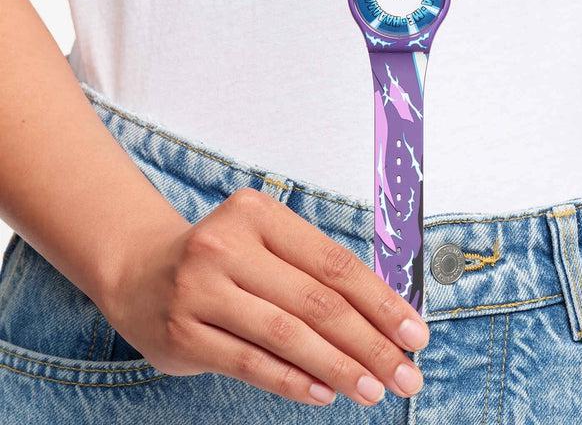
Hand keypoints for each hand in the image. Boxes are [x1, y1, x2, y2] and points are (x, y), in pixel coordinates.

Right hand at [101, 188, 428, 406]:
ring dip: (339, 367)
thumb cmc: (223, 257)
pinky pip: (250, 363)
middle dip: (370, 343)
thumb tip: (384, 316)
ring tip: (374, 389)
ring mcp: (200, 290)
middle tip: (406, 374)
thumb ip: (314, 271)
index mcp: (259, 214)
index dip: (380, 301)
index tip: (415, 333)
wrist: (139, 270)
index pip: (333, 262)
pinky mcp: (182, 333)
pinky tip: (326, 392)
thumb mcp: (265, 242)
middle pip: (316, 301)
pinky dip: (294, 381)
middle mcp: (227, 245)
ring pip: (286, 335)